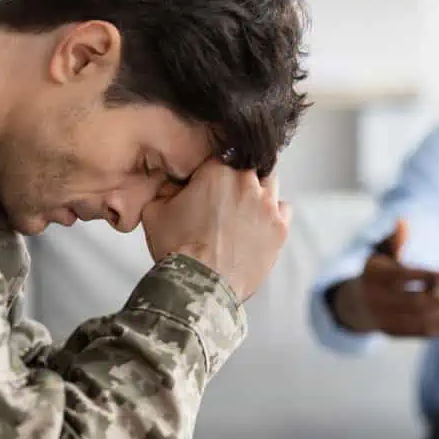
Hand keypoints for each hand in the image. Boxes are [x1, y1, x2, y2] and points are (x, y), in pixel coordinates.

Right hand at [141, 160, 290, 300]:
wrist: (200, 284)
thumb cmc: (177, 249)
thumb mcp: (155, 211)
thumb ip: (165, 188)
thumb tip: (174, 183)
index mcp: (217, 170)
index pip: (219, 154)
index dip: (211, 168)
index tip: (206, 182)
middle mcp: (247, 181)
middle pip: (248, 165)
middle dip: (236, 177)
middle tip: (224, 197)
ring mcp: (267, 204)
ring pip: (269, 182)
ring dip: (258, 191)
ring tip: (243, 210)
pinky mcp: (280, 227)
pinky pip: (283, 208)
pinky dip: (273, 213)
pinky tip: (259, 225)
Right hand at [332, 218, 438, 336]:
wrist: (357, 303)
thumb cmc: (379, 271)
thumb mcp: (381, 253)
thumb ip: (394, 240)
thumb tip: (402, 221)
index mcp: (376, 276)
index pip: (404, 277)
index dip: (428, 277)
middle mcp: (378, 299)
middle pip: (417, 302)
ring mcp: (385, 319)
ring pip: (421, 320)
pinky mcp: (394, 333)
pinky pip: (420, 332)